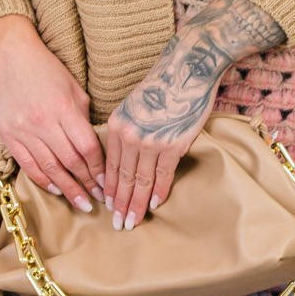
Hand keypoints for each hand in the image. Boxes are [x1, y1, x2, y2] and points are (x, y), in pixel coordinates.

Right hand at [0, 15, 105, 214]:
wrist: (10, 58)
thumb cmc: (47, 70)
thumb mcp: (74, 88)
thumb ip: (83, 118)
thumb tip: (95, 147)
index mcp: (63, 109)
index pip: (86, 148)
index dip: (99, 169)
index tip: (107, 182)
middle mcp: (42, 122)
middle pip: (70, 162)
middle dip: (87, 183)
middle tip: (99, 199)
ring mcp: (23, 131)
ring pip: (49, 168)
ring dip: (68, 188)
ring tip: (81, 202)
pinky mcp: (9, 136)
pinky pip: (28, 165)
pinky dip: (43, 180)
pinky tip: (56, 189)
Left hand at [103, 23, 228, 231]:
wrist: (186, 69)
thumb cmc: (161, 88)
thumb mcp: (132, 108)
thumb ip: (126, 132)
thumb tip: (125, 160)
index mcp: (117, 126)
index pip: (110, 166)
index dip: (109, 190)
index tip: (108, 207)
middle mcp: (130, 136)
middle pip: (123, 178)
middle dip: (120, 205)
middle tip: (117, 225)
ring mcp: (151, 141)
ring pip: (141, 181)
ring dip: (137, 204)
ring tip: (133, 222)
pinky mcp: (172, 144)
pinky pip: (163, 174)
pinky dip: (159, 191)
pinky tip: (155, 203)